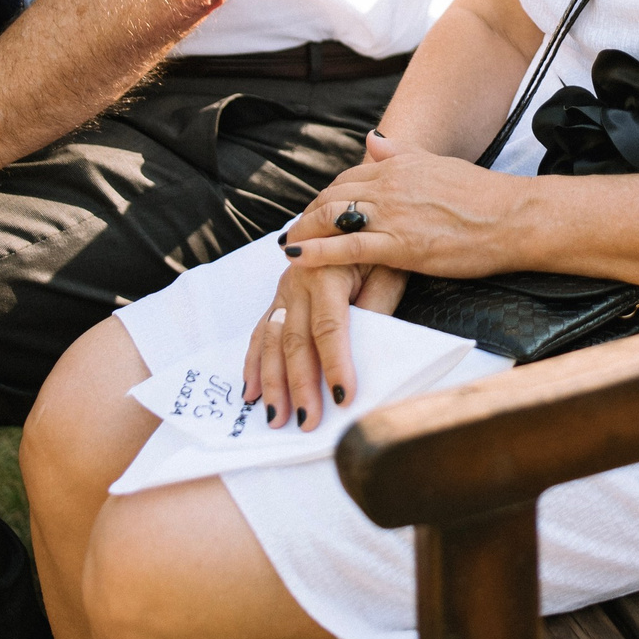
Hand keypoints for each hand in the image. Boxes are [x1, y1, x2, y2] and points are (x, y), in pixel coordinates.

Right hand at [241, 258, 406, 433]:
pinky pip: (261, 332)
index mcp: (327, 272)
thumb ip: (377, 305)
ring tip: (275, 417)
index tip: (344, 397)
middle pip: (296, 341)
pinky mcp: (278, 298)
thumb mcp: (389, 268)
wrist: (354, 217)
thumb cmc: (379, 245)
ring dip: (272, 382)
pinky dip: (254, 363)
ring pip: (272, 341)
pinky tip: (249, 391)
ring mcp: (284, 291)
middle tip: (308, 421)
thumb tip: (367, 347)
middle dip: (300, 385)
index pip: (330, 328)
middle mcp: (299, 282)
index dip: (336, 364)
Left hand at [249, 131, 521, 428]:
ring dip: (305, 231)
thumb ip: (402, 152)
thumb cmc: (482, 196)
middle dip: (309, 214)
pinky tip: (298, 258)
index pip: (348, 176)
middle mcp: (389, 185)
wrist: (512, 218)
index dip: (327, 195)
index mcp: (399, 164)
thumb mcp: (438, 164)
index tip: (316, 210)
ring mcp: (392, 215)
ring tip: (289, 247)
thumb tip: (373, 137)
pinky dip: (318, 252)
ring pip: (332, 218)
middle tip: (294, 232)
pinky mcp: (399, 245)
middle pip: (332, 196)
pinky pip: (347, 248)